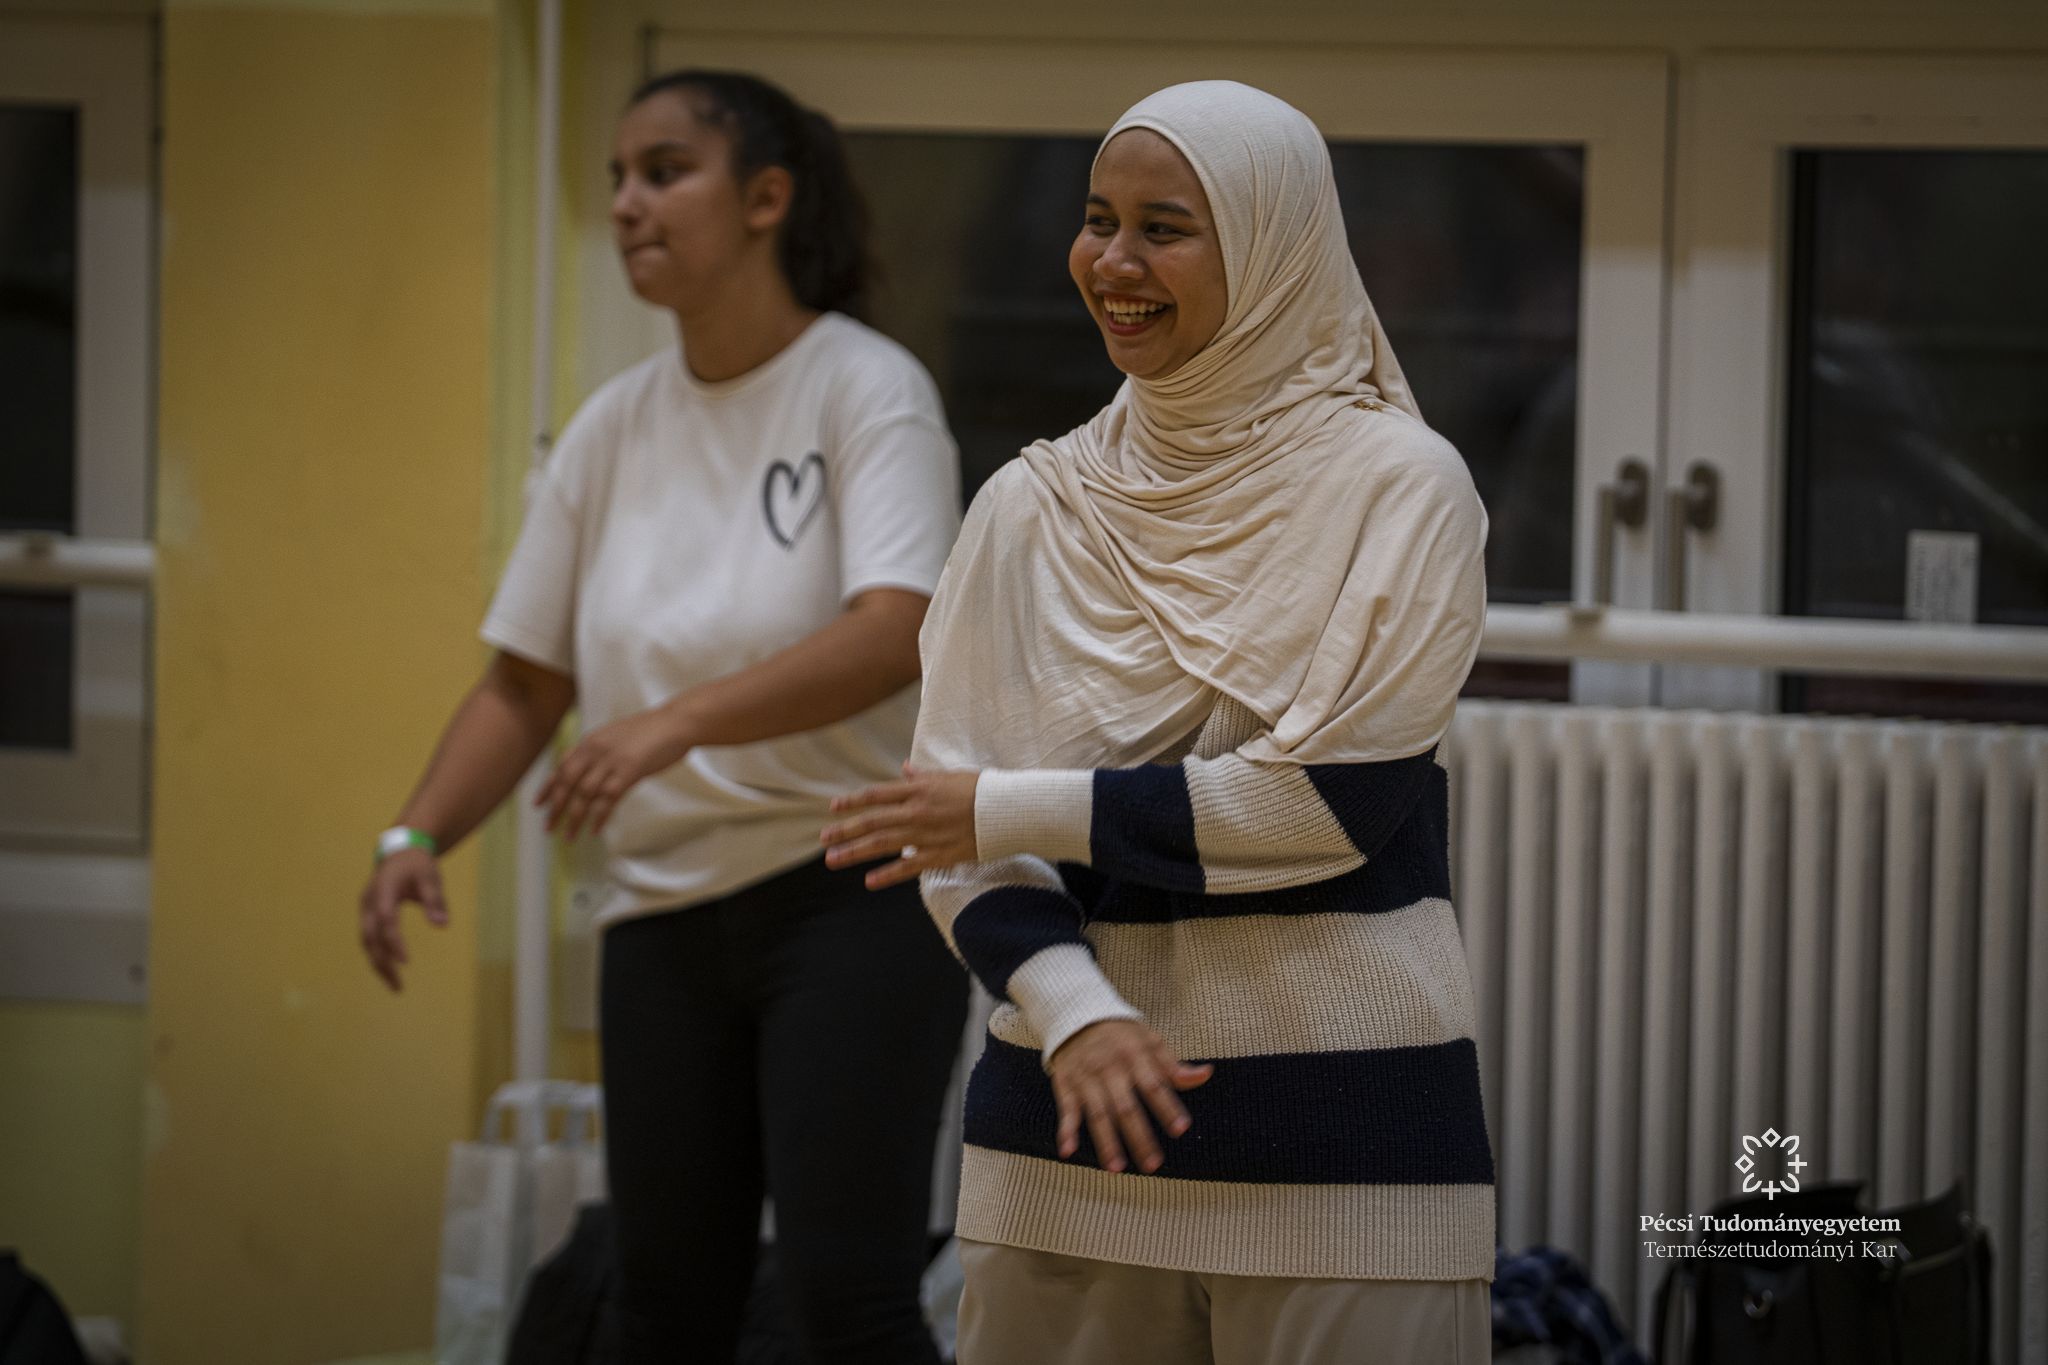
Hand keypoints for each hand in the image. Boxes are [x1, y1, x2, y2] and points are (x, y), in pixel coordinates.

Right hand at [359, 847, 446, 992]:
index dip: (394, 942)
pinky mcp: (367, 914)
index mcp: (383, 890)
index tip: (406, 962)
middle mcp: (368, 901)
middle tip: (398, 987)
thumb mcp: (431, 877)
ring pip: (366, 942)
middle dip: (382, 963)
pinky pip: (369, 939)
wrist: (399, 851)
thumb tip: (442, 925)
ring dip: (378, 964)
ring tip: (395, 986)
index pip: (386, 920)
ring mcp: (364, 908)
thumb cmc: (418, 864)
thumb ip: (435, 900)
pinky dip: (378, 956)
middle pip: (370, 938)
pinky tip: (390, 971)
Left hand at [537, 706, 692, 839]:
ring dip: (574, 817)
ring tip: (569, 836)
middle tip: (549, 828)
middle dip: (556, 807)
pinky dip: (599, 816)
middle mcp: (595, 750)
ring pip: (584, 794)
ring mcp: (611, 760)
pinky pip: (608, 799)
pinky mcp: (629, 771)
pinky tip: (595, 830)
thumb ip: (599, 751)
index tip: (538, 804)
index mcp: (591, 741)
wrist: (676, 722)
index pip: (562, 766)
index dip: (548, 787)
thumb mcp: (616, 736)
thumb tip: (587, 768)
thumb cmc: (651, 730)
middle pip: (567, 782)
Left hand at [821, 763, 978, 888]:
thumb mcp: (949, 776)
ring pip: (882, 844)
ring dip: (855, 852)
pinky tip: (869, 881)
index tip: (833, 808)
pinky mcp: (939, 854)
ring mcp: (925, 834)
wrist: (1007, 810)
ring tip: (833, 859)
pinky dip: (888, 874)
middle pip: (872, 821)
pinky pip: (908, 866)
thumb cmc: (981, 789)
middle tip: (823, 838)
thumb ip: (922, 776)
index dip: (853, 802)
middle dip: (845, 830)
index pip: (876, 795)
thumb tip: (905, 769)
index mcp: (918, 790)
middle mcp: (916, 811)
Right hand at [1047, 1019, 1212, 1173]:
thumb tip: (1206, 1075)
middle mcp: (1110, 1070)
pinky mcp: (1067, 1085)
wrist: (1077, 1015)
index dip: (1167, 1107)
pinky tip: (1068, 1152)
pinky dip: (1066, 1131)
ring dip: (1107, 1142)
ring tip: (1117, 1169)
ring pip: (1098, 1115)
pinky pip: (1067, 1110)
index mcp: (1135, 1056)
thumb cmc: (1121, 1035)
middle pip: (1126, 1108)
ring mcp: (1087, 1079)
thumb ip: (1174, 1064)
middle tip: (1153, 1165)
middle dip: (1139, 1137)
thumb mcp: (1150, 1040)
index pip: (1154, 1086)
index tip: (1181, 1129)